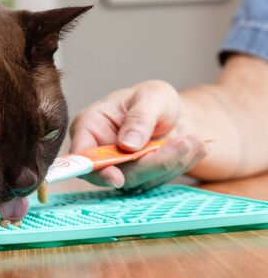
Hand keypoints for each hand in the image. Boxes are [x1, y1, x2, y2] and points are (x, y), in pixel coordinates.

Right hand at [69, 80, 207, 191]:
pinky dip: (179, 165)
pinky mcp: (138, 178)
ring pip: (140, 180)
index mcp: (89, 127)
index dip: (95, 169)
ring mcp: (118, 168)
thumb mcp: (150, 96)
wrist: (170, 111)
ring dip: (170, 163)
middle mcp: (99, 152)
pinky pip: (157, 180)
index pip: (82, 155)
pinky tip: (194, 147)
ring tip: (194, 140)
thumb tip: (127, 145)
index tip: (116, 178)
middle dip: (151, 164)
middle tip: (182, 145)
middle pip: (115, 172)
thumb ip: (139, 118)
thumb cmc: (152, 98)